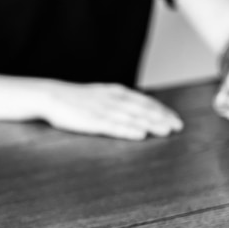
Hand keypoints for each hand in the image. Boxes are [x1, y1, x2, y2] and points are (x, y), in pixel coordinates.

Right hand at [41, 82, 182, 139]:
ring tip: (165, 131)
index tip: (175, 119)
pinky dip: (128, 130)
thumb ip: (116, 102)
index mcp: (115, 92)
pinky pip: (113, 126)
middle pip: (142, 109)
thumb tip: (133, 111)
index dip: (161, 110)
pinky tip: (140, 135)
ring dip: (150, 124)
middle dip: (161, 118)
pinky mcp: (91, 121)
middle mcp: (112, 99)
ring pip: (131, 117)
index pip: (144, 101)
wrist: (50, 96)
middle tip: (178, 127)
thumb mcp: (99, 96)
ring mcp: (102, 110)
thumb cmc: (73, 99)